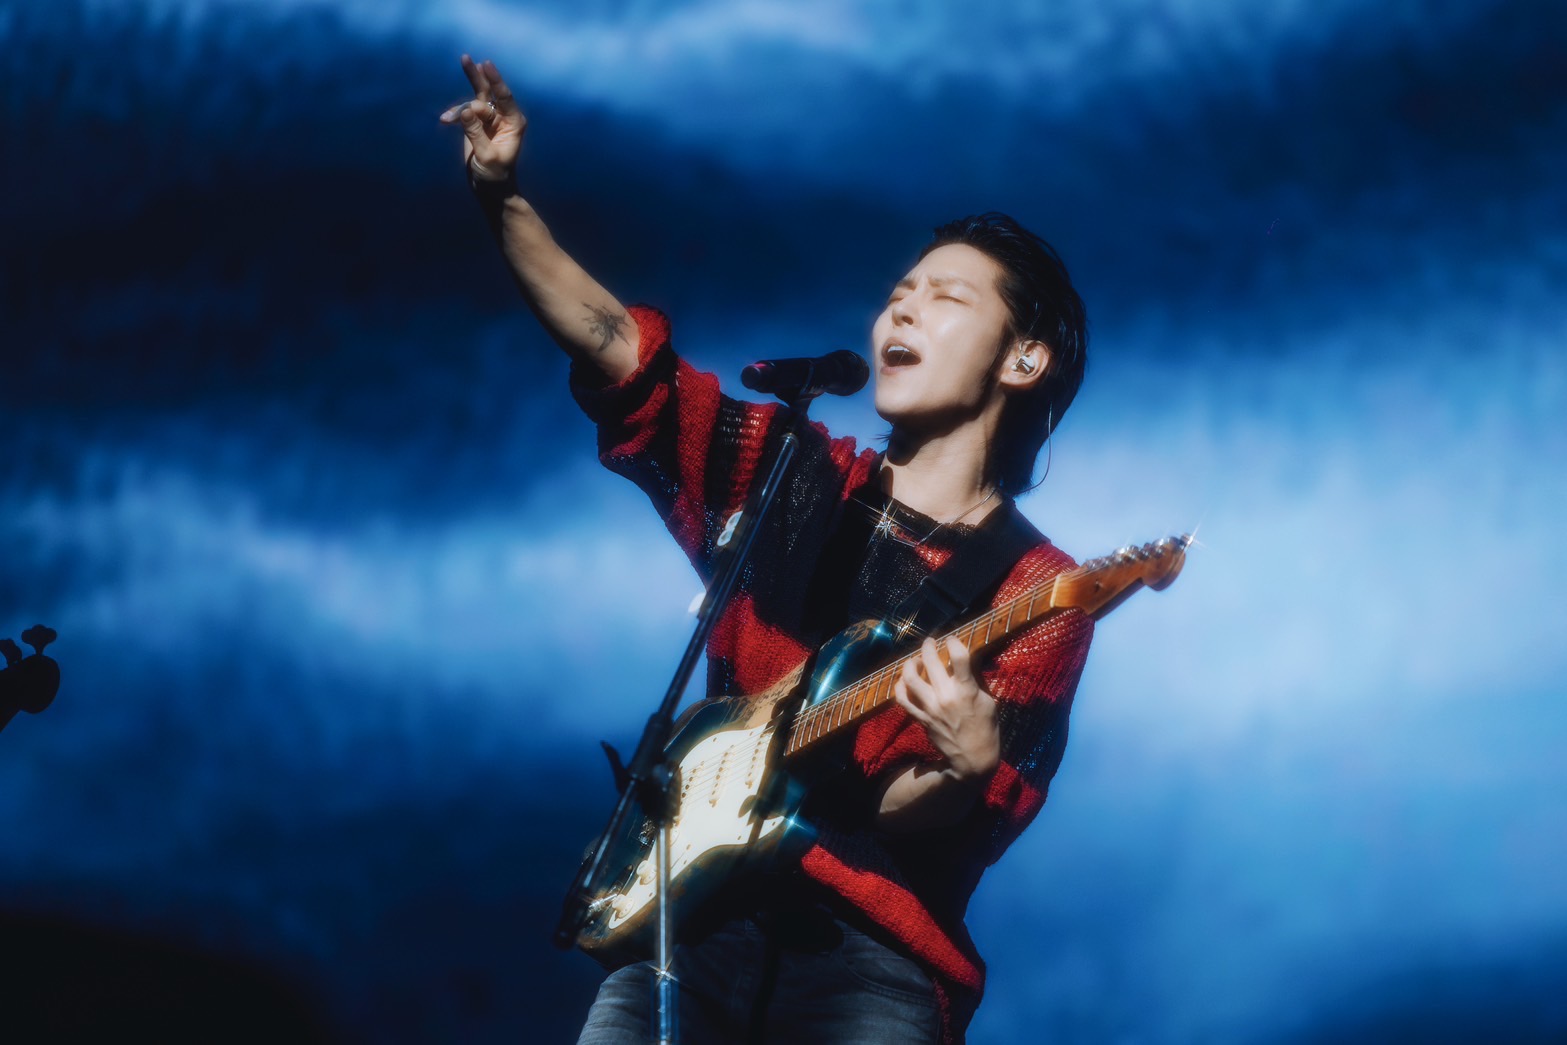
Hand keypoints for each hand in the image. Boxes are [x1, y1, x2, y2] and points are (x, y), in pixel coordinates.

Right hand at [439, 55, 526, 181]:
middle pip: (488, 91)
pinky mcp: (476, 122)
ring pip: (473, 99)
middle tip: (465, 59)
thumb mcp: (486, 156)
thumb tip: (465, 111)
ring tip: (446, 119)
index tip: (485, 65)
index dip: (494, 80)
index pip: (504, 97)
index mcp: (513, 122)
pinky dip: (454, 115)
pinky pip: (463, 111)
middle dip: (476, 76)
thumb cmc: (495, 175)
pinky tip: (444, 121)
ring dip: (458, 108)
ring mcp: (489, 118)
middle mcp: (503, 116)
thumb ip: (476, 133)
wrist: (489, 187)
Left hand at [893, 636, 1000, 782]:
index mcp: (966, 691)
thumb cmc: (985, 728)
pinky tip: (905, 680)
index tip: (952, 639)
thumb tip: (961, 662)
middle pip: (930, 661)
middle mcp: (945, 697)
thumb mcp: (987, 701)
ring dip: (911, 663)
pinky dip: (900, 686)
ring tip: (916, 659)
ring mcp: (930, 708)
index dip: (953, 642)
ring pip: (911, 678)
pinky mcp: (921, 718)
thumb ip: (973, 681)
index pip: (958, 657)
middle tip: (931, 642)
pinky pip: (903, 699)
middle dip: (929, 646)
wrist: (972, 758)